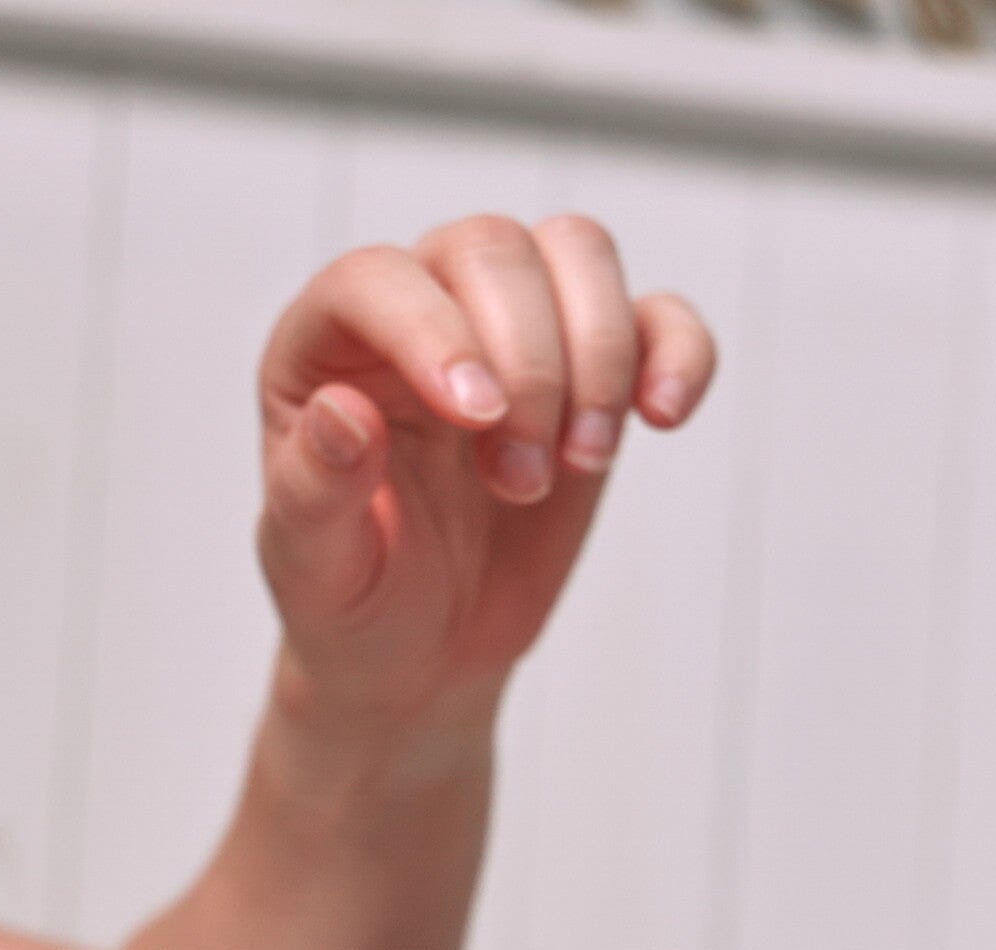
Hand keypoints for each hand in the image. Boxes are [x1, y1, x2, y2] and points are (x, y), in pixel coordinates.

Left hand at [256, 214, 715, 764]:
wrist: (422, 654)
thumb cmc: (354, 600)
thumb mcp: (315, 567)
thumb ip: (315, 490)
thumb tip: (343, 413)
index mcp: (329, 344)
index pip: (379, 279)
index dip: (434, 330)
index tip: (478, 419)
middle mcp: (420, 312)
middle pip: (491, 250)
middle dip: (528, 364)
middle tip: (521, 483)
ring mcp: (512, 334)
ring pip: (576, 253)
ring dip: (599, 357)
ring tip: (581, 465)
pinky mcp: (592, 376)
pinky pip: (656, 319)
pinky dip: (680, 352)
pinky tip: (666, 417)